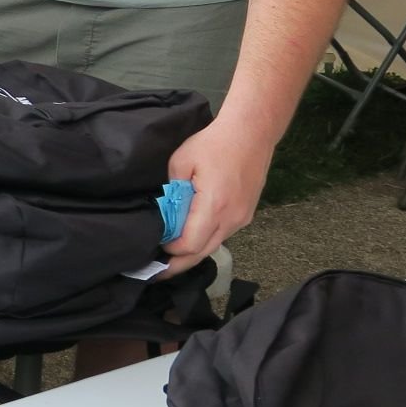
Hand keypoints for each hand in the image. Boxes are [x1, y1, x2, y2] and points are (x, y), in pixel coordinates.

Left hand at [162, 115, 272, 269]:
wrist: (251, 133)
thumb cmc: (214, 144)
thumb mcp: (181, 161)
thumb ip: (171, 189)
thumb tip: (165, 210)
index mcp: (214, 207)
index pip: (190, 244)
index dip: (170, 251)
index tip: (153, 248)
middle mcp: (231, 218)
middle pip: (203, 253)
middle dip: (179, 265)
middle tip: (157, 273)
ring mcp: (242, 218)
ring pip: (214, 245)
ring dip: (193, 253)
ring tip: (171, 258)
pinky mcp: (246, 214)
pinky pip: (222, 234)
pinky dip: (205, 241)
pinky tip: (191, 240)